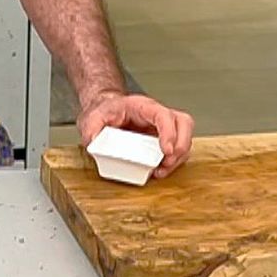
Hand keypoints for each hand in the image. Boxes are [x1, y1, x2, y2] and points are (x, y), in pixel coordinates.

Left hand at [78, 92, 194, 177]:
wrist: (105, 109)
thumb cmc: (104, 111)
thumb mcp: (92, 118)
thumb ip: (91, 130)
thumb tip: (94, 143)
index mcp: (141, 106)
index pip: (163, 115)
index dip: (169, 132)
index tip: (165, 150)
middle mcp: (156, 114)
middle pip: (184, 123)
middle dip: (181, 145)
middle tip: (168, 162)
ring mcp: (162, 126)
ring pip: (184, 136)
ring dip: (178, 156)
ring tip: (162, 170)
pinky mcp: (163, 138)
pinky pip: (177, 148)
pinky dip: (174, 161)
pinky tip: (161, 169)